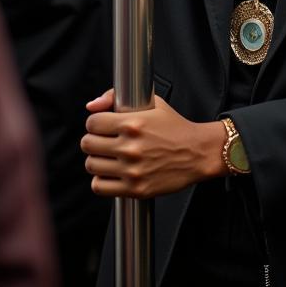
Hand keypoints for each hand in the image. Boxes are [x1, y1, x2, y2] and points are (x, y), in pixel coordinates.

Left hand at [81, 88, 226, 198]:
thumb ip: (116, 98)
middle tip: (103, 142)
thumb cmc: (175, 126)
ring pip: (92, 165)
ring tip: (108, 157)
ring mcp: (132, 170)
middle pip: (87, 144)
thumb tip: (91, 106)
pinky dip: (101, 181)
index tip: (102, 126)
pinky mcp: (136, 189)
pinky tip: (112, 174)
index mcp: (132, 123)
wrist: (198, 152)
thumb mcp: (153, 103)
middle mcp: (130, 147)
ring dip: (97, 160)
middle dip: (93, 141)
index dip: (95, 123)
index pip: (92, 123)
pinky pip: (100, 187)